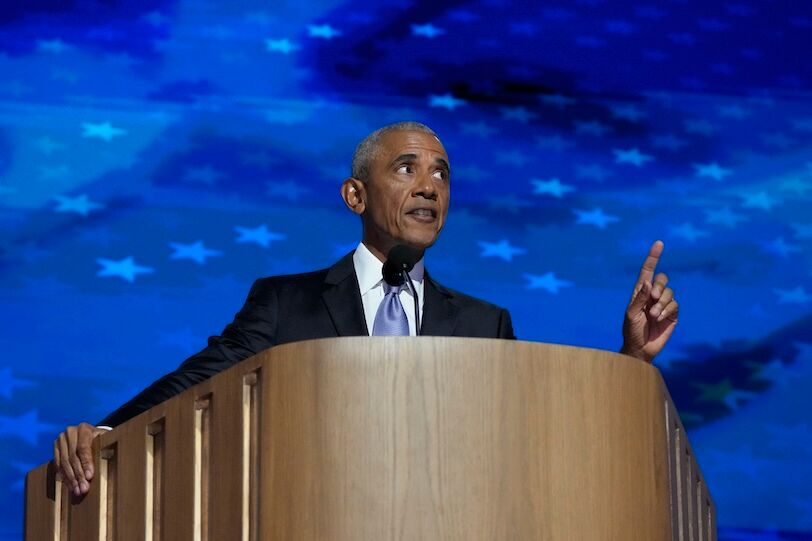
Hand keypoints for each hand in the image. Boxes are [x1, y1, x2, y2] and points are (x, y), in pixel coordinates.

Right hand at [53, 423, 105, 496]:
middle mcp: (70, 432)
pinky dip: (64, 477)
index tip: (90, 477)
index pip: (83, 448)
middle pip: (72, 457)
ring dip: (70, 479)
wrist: (89, 434)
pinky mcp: (55, 448)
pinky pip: (58, 465)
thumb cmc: (101, 438)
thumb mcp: (105, 438)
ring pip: (64, 463)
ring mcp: (61, 440)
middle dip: (78, 475)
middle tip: (83, 488)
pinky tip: (70, 486)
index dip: (86, 463)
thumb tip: (110, 457)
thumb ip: (106, 445)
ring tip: (77, 490)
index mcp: (83, 429)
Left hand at [620, 240, 678, 362]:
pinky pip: (674, 304)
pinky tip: (660, 318)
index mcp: (639, 292)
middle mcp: (652, 295)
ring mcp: (663, 304)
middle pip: (662, 279)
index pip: (647, 271)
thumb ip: (640, 298)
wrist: (640, 348)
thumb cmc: (631, 331)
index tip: (659, 243)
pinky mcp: (672, 314)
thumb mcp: (631, 314)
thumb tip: (648, 282)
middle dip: (659, 286)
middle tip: (652, 298)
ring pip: (669, 292)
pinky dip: (667, 309)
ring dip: (661, 302)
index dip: (653, 257)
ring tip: (653, 315)